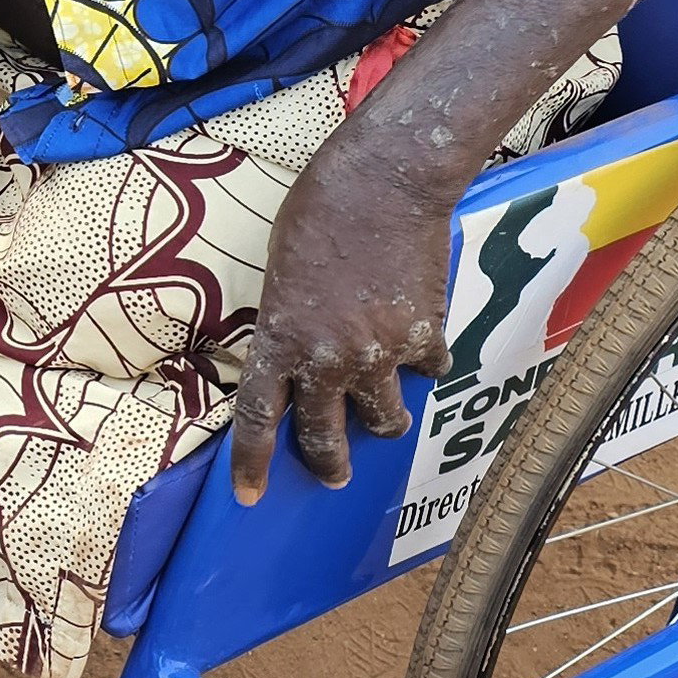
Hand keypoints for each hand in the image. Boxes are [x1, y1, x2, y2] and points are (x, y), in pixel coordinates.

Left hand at [229, 131, 452, 503]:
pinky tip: (421, 346)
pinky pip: (427, 370)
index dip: (252, 464)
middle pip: (325, 439)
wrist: (386, 180)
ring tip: (385, 414)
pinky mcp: (424, 338)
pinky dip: (424, 364)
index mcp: (279, 339)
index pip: (257, 419)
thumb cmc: (320, 210)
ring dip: (385, 421)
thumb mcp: (282, 270)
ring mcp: (380, 354)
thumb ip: (288, 322)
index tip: (250, 497)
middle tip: (335, 474)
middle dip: (329, 465)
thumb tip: (303, 356)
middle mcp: (327, 359)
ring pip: (385, 420)